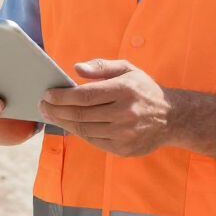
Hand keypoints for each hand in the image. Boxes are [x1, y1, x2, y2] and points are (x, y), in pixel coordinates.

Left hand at [38, 59, 178, 156]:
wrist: (172, 117)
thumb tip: (77, 68)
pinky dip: (79, 133)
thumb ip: (101, 66)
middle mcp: (125, 113)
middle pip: (81, 115)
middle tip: (43, 106)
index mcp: (124, 90)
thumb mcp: (127, 69)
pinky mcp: (124, 149)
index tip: (47, 94)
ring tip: (52, 115)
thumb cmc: (144, 89)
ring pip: (85, 130)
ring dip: (64, 123)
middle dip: (57, 110)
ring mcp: (125, 134)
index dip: (62, 97)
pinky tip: (69, 125)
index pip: (85, 96)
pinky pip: (94, 141)